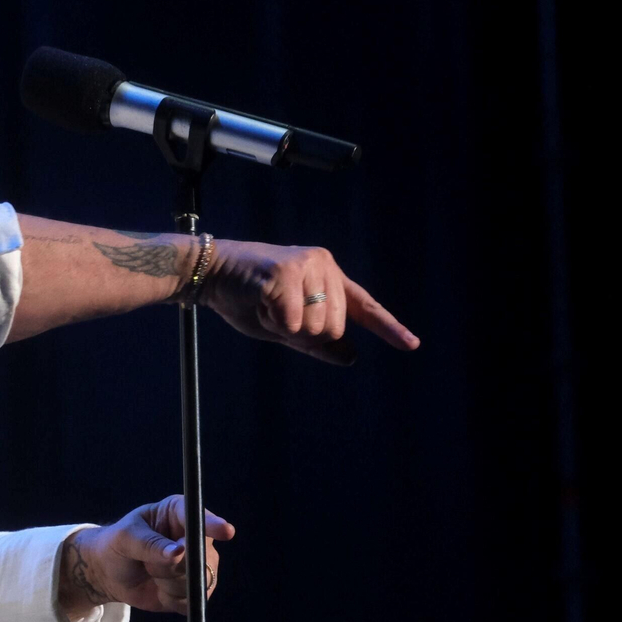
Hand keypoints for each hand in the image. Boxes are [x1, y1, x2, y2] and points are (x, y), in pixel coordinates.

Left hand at [57, 495, 233, 619]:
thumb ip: (150, 544)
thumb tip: (179, 552)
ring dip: (169, 584)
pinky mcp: (195, 589)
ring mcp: (198, 564)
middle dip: (173, 567)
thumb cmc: (116, 545)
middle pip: (202, 556)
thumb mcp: (125, 538)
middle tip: (149, 563)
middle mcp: (194, 536)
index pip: (200, 517)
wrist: (109, 574)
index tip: (226, 531)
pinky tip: (159, 590)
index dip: (214, 524)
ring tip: (152, 573)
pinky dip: (172, 600)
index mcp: (178, 512)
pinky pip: (193, 601)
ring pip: (198, 581)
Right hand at [200, 240, 419, 364]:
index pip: (363, 306)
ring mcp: (307, 266)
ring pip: (315, 327)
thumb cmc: (246, 298)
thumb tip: (352, 355)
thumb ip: (317, 342)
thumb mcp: (285, 327)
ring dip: (285, 327)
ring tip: (266, 304)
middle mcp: (323, 265)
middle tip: (276, 313)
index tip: (412, 345)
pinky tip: (258, 301)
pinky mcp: (287, 271)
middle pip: (334, 328)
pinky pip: (291, 321)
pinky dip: (271, 321)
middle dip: (302, 333)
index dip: (388, 327)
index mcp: (327, 275)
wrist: (209, 274)